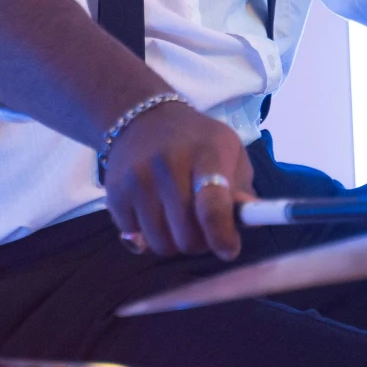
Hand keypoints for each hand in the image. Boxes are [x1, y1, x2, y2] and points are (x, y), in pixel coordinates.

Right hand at [102, 100, 255, 260]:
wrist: (141, 117)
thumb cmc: (195, 139)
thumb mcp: (228, 149)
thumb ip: (242, 187)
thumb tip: (251, 219)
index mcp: (205, 153)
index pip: (212, 205)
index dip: (222, 236)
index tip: (229, 250)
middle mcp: (168, 165)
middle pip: (187, 235)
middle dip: (201, 242)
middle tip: (203, 228)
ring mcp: (137, 180)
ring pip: (161, 244)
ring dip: (175, 242)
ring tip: (179, 220)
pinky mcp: (115, 194)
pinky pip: (137, 240)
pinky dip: (148, 236)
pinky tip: (155, 212)